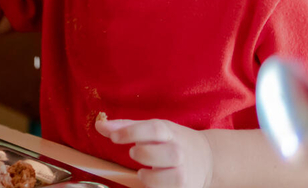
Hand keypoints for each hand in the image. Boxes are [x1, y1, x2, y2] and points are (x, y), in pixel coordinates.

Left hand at [97, 118, 212, 187]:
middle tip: (134, 153)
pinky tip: (155, 181)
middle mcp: (179, 151)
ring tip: (144, 172)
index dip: (131, 132)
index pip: (152, 129)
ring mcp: (184, 172)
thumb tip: (99, 125)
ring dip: (149, 177)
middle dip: (141, 154)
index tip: (113, 138)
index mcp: (169, 132)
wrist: (207, 158)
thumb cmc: (172, 141)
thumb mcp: (154, 128)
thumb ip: (126, 127)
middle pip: (158, 153)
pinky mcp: (185, 187)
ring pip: (164, 178)